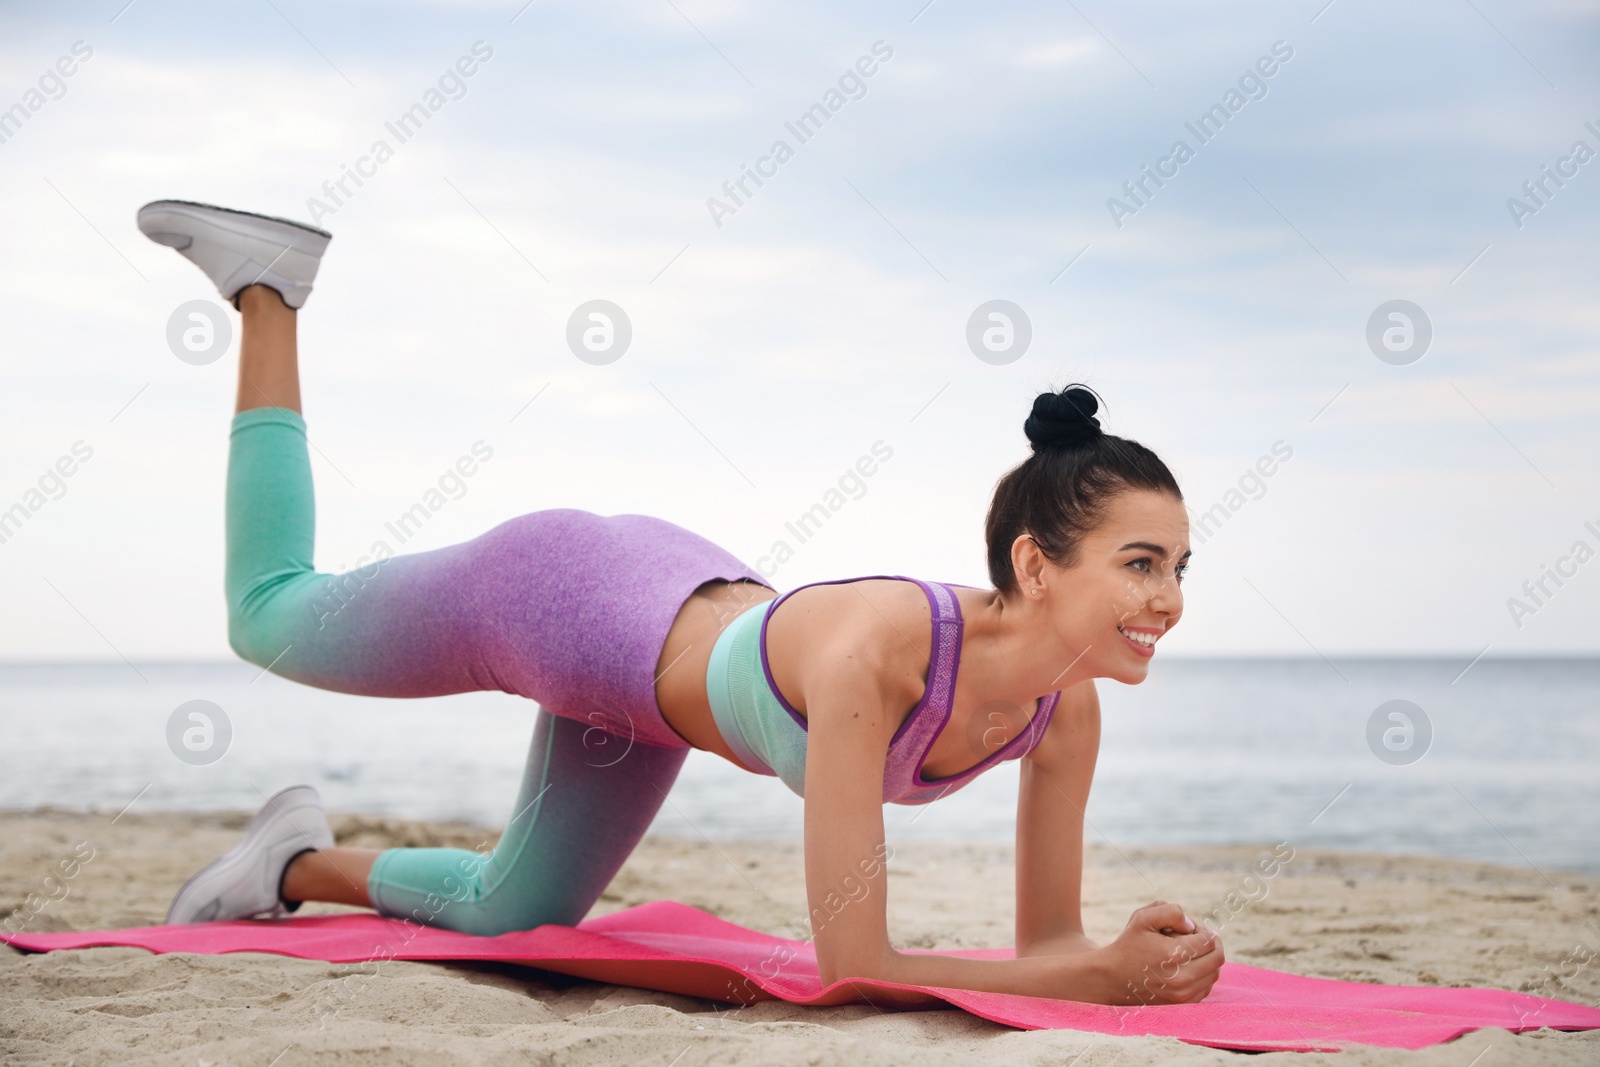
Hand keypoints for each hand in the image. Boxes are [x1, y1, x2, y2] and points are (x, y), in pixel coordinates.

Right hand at [1101, 900, 1224, 1004]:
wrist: (1112, 978)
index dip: (1202, 930)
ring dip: (1208, 960)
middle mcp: (1181, 978)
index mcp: (1173, 955)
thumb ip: (1171, 911)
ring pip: (1215, 974)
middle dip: (1211, 944)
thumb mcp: (1143, 917)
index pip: (1209, 941)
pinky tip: (1186, 967)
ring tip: (1188, 952)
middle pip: (1218, 958)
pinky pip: (1207, 987)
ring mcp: (1183, 995)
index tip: (1188, 928)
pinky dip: (1203, 975)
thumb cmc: (1129, 944)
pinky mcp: (1183, 1004)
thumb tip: (1192, 926)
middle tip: (1195, 938)